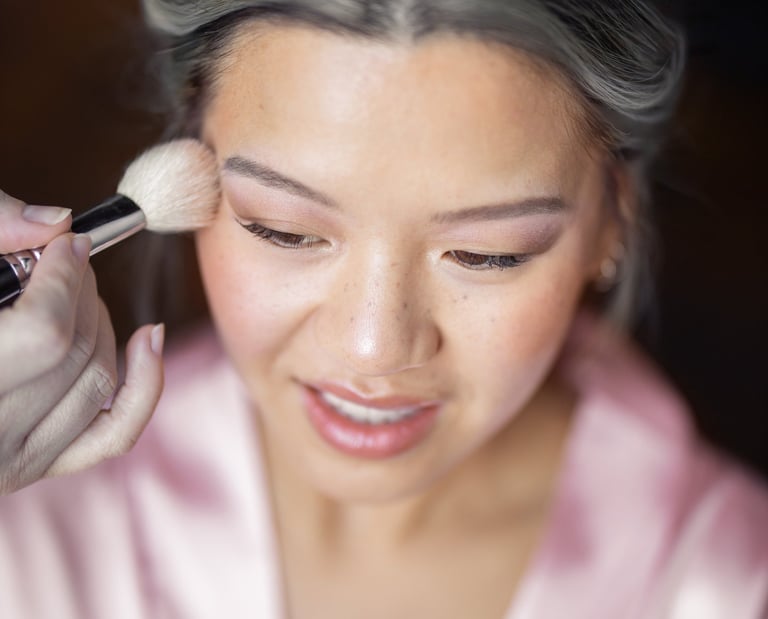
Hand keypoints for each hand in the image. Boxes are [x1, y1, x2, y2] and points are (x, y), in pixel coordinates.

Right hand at [0, 190, 163, 493]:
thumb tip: (57, 221)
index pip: (44, 335)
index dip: (65, 279)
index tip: (66, 243)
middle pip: (76, 354)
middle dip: (83, 292)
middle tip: (70, 258)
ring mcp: (10, 465)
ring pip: (98, 383)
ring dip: (103, 324)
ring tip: (79, 292)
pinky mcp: (35, 469)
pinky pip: (115, 433)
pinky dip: (144, 386)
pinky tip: (149, 338)